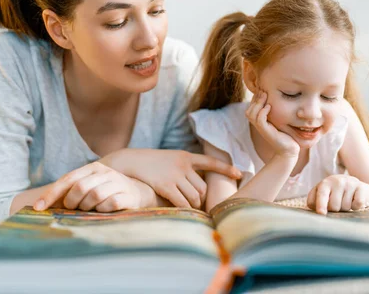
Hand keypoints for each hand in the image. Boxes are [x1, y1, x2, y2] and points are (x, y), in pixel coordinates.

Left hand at [34, 162, 142, 212]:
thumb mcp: (88, 187)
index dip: (51, 194)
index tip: (38, 208)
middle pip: (80, 187)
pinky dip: (103, 210)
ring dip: (88, 207)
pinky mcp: (128, 195)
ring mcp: (118, 183)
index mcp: (92, 168)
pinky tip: (103, 211)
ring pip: (95, 195)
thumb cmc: (106, 192)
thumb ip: (69, 192)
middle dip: (72, 202)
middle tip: (73, 209)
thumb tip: (42, 205)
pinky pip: (110, 204)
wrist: (137, 192)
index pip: (68, 179)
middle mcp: (105, 172)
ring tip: (89, 209)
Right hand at [102, 148, 241, 208]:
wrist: (129, 161)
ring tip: (189, 209)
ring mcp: (174, 175)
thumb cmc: (149, 163)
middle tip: (197, 205)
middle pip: (202, 187)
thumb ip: (183, 168)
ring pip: (194, 196)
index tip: (239, 173)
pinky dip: (184, 209)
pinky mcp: (165, 185)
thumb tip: (197, 188)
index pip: (210, 161)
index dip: (225, 168)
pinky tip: (181, 211)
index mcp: (185, 157)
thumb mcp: (169, 158)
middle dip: (201, 198)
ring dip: (193, 206)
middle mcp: (183, 165)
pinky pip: (181, 202)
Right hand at [246, 90, 299, 157]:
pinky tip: (269, 107)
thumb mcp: (280, 120)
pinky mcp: (266, 132)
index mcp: (260, 121)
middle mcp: (258, 125)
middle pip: (248, 110)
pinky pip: (259, 120)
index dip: (255, 98)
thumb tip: (276, 99)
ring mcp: (261, 129)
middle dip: (255, 99)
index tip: (263, 90)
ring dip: (258, 103)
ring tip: (265, 96)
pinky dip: (262, 111)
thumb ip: (275, 112)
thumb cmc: (286, 135)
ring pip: (251, 114)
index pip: (251, 107)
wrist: (289, 150)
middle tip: (263, 91)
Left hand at [306, 175, 368, 214]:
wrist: (352, 183)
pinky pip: (357, 204)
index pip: (322, 195)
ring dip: (344, 208)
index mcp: (325, 183)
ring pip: (346, 207)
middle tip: (336, 204)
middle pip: (334, 206)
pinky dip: (355, 206)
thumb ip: (314, 201)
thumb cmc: (332, 192)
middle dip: (334, 210)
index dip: (321, 205)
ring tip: (344, 201)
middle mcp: (337, 181)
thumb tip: (317, 211)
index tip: (321, 213)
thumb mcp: (321, 193)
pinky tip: (352, 200)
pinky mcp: (361, 187)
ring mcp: (350, 183)